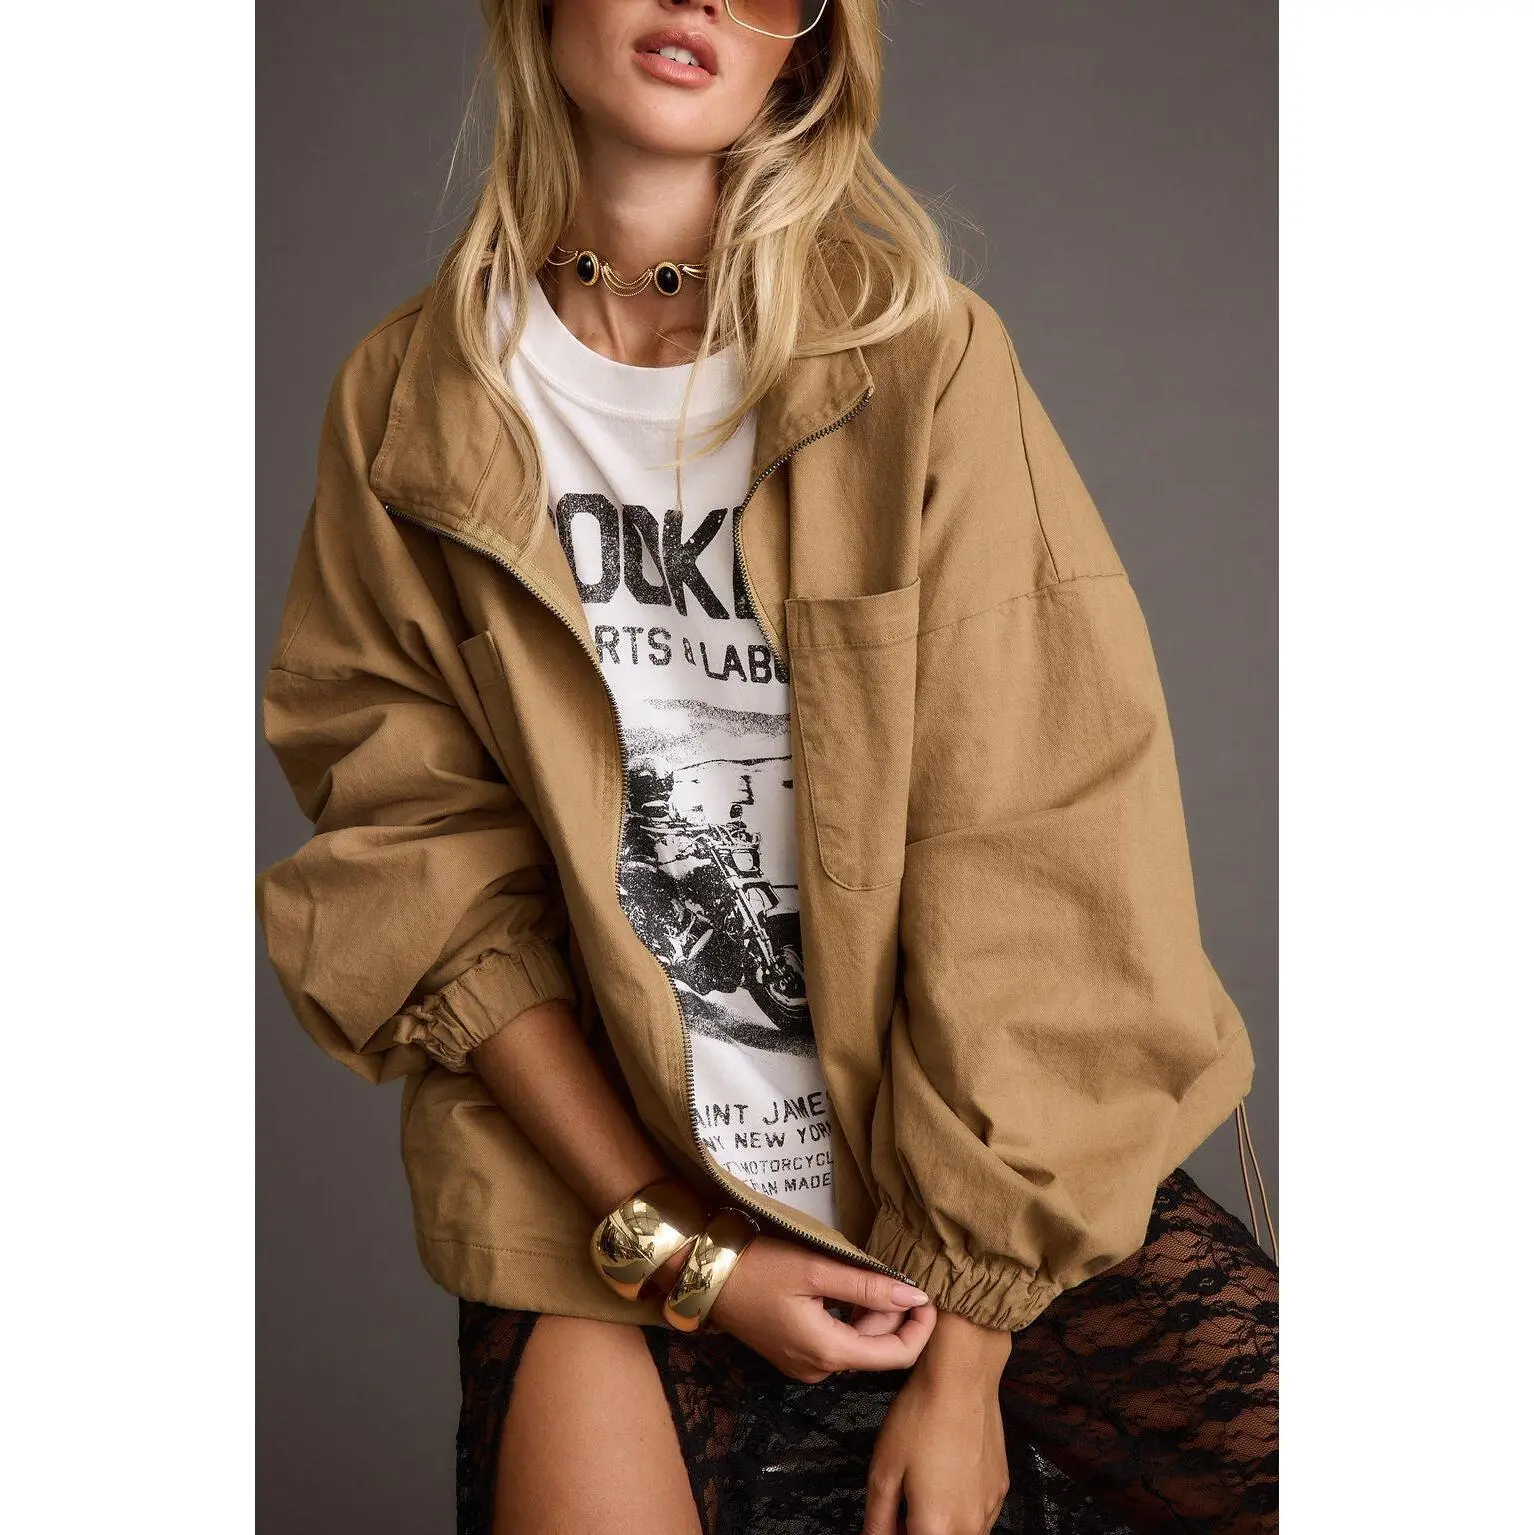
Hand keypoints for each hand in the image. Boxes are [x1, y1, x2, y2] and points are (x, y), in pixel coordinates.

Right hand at [703, 1234, 937, 1380]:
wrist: (707, 1277)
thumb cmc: (759, 1268)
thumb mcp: (816, 1269)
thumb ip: (868, 1286)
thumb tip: (916, 1296)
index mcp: (828, 1352)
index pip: (897, 1356)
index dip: (921, 1328)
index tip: (928, 1295)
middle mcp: (820, 1369)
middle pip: (877, 1348)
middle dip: (891, 1312)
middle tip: (885, 1270)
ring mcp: (805, 1365)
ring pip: (858, 1343)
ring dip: (869, 1312)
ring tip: (859, 1274)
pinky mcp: (795, 1354)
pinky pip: (837, 1341)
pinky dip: (849, 1317)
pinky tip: (841, 1288)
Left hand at [862, 1312, 1012, 1534]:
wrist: (962, 1377)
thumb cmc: (922, 1416)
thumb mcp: (884, 1469)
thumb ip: (878, 1518)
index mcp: (937, 1526)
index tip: (887, 1523)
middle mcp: (970, 1525)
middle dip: (916, 1532)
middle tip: (899, 1509)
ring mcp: (989, 1507)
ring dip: (939, 1526)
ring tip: (921, 1490)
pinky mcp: (1000, 1489)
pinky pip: (977, 1516)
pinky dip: (959, 1510)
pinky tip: (945, 1479)